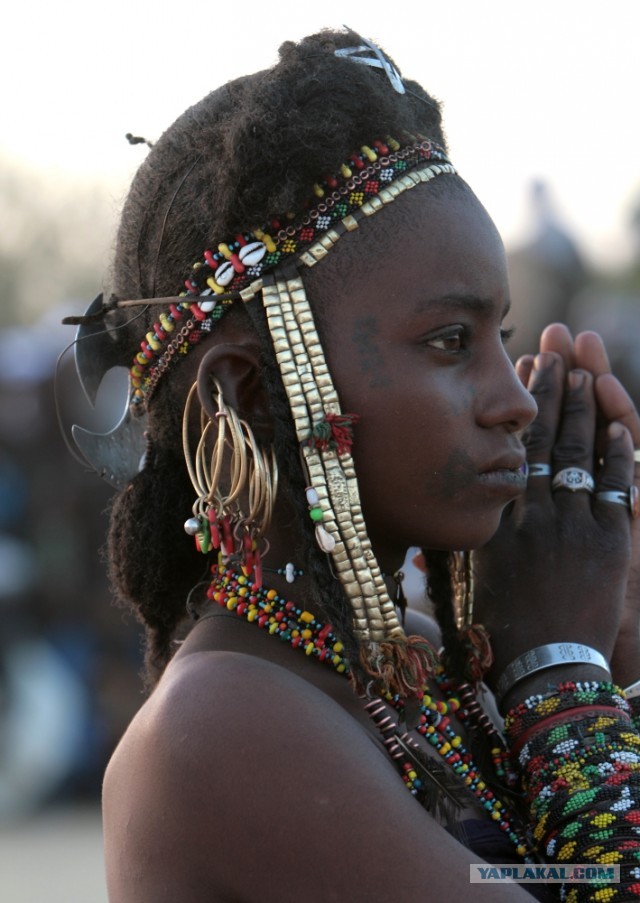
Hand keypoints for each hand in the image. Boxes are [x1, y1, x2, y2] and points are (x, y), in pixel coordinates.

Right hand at [473, 345, 633, 693]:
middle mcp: (532, 515)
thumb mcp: (475, 581)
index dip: (516, 412)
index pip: (508, 453)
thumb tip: (456, 511)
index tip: (518, 380)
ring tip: (587, 372)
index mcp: (497, 521)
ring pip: (579, 455)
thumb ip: (472, 540)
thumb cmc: (503, 637)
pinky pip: (618, 488)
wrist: (546, 675)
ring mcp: (573, 526)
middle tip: (557, 352)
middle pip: (543, 441)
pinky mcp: (610, 543)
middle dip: (552, 394)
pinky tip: (621, 426)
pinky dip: (620, 456)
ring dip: (585, 411)